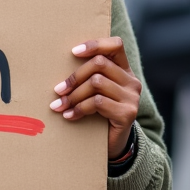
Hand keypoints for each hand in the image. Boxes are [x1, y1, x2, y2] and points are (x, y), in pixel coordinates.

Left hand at [49, 37, 141, 159]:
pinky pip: (98, 102)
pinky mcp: (127, 113)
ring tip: (60, 105)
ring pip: (96, 83)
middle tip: (58, 90)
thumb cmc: (99, 113)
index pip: (116, 45)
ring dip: (73, 95)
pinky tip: (69, 115)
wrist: (113, 144)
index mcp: (124, 70)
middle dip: (75, 76)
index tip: (73, 52)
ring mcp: (132, 97)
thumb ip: (88, 76)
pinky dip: (79, 108)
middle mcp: (131, 81)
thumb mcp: (95, 91)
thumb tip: (56, 65)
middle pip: (99, 64)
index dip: (94, 44)